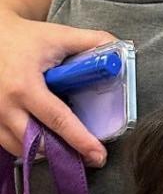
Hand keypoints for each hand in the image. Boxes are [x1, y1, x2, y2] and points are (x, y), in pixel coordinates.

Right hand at [0, 10, 115, 165]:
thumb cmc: (24, 37)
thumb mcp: (59, 36)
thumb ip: (92, 41)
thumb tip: (119, 50)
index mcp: (25, 86)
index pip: (58, 120)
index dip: (80, 140)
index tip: (98, 154)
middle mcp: (5, 106)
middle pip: (37, 144)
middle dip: (65, 154)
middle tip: (89, 157)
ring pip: (21, 148)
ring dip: (45, 152)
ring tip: (68, 148)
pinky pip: (8, 143)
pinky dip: (27, 146)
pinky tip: (44, 140)